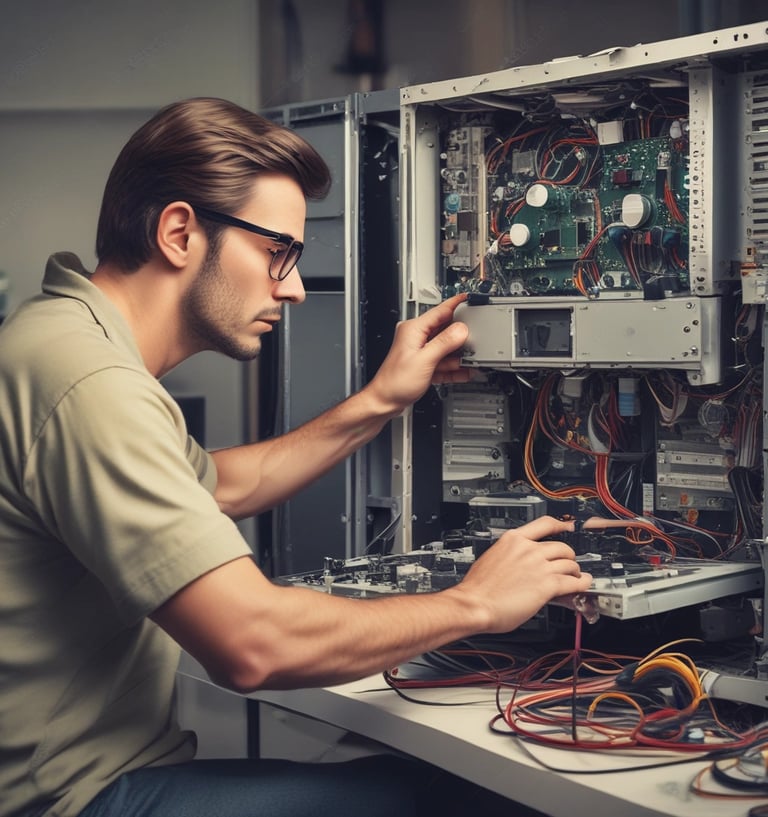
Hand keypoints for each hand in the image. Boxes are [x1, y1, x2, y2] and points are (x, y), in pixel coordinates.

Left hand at [366, 294, 472, 414]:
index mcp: (413, 329)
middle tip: (476, 343)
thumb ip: (444, 343)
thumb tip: (461, 330)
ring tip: (471, 363)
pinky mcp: (424, 364)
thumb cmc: (395, 382)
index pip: (440, 310)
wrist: (385, 402)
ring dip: (458, 357)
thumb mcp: (424, 360)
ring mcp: (420, 350)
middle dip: (462, 338)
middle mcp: (416, 337)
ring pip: (447, 348)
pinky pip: (443, 361)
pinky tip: (463, 372)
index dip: (457, 304)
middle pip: (446, 330)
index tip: (470, 299)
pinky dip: (453, 368)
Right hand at [452, 516, 592, 633]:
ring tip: (576, 577)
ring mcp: (539, 566)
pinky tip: (583, 585)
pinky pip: (573, 582)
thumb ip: (511, 557)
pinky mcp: (547, 585)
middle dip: (568, 556)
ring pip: (569, 564)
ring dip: (575, 571)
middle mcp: (528, 549)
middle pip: (561, 546)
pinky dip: (582, 583)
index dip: (561, 525)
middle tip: (568, 563)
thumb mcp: (493, 559)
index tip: (568, 526)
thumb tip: (521, 563)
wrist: (473, 604)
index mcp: (513, 540)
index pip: (544, 524)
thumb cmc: (477, 588)